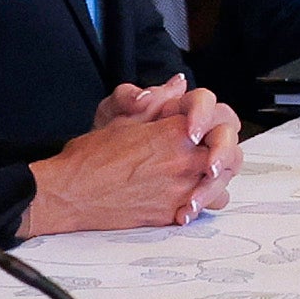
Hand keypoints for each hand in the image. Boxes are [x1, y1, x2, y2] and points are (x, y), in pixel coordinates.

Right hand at [23, 90, 224, 234]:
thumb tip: (179, 84)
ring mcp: (180, 190)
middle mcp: (184, 161)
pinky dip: (197, 205)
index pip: (222, 119)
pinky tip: (184, 200)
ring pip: (222, 187)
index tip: (203, 128)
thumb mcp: (124, 119)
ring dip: (215, 182)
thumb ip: (159, 101)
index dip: (216, 121)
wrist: (68, 193)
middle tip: (211, 153)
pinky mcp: (170, 215)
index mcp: (176, 132)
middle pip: (232, 154)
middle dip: (224, 152)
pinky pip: (202, 212)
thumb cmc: (90, 157)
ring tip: (201, 178)